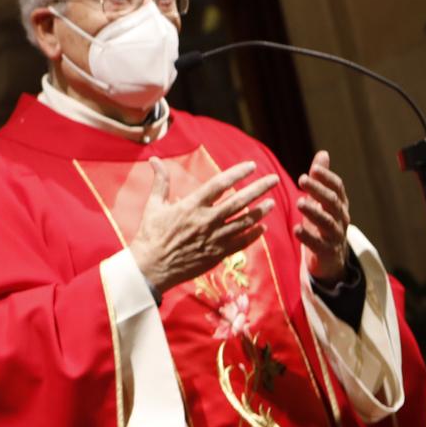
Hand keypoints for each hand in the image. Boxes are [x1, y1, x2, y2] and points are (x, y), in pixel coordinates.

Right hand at [129, 159, 278, 295]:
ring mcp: (214, 238)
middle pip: (239, 202)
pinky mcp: (217, 254)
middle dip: (259, 189)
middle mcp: (207, 220)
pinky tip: (262, 228)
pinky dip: (253, 234)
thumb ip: (160, 181)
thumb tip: (155, 159)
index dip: (238, 173)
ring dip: (260, 211)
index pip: (220, 184)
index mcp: (192, 206)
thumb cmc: (151, 234)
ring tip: (272, 203)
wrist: (152, 267)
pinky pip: (241, 242)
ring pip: (244, 222)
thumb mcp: (154, 205)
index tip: (252, 166)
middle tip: (274, 179)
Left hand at [297, 149, 350, 282]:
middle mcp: (340, 218)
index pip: (338, 188)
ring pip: (328, 222)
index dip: (327, 178)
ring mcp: (335, 236)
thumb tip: (323, 153)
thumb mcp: (322, 200)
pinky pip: (319, 244)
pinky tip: (296, 229)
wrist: (331, 258)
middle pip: (333, 202)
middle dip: (319, 190)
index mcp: (339, 204)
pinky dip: (308, 237)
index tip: (313, 169)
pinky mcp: (327, 252)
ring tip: (299, 202)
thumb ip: (321, 179)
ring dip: (314, 212)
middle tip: (302, 179)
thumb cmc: (323, 223)